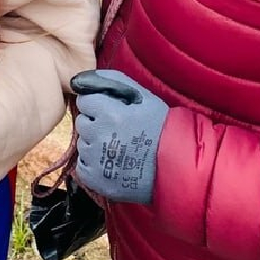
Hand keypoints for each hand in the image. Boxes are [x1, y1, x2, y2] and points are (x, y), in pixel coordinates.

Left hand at [71, 68, 169, 205]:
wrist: (177, 166)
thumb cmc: (161, 127)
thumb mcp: (143, 96)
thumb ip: (113, 81)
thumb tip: (84, 78)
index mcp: (110, 113)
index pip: (84, 101)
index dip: (97, 105)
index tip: (111, 112)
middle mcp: (100, 136)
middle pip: (82, 123)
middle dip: (95, 124)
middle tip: (117, 131)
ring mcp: (97, 161)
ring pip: (83, 145)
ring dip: (95, 145)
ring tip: (118, 148)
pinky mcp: (97, 181)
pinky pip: (83, 167)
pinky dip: (94, 165)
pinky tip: (113, 163)